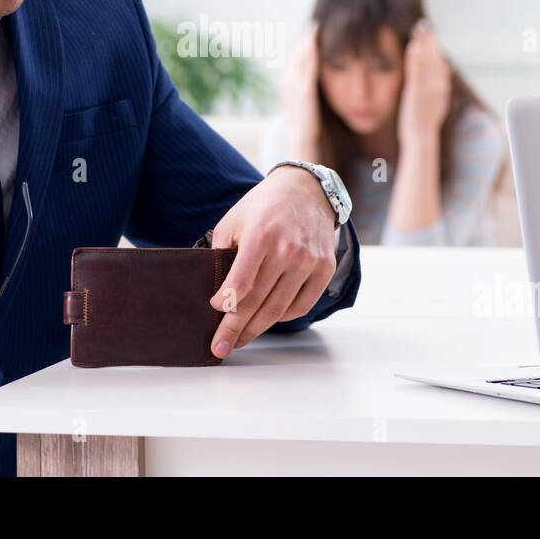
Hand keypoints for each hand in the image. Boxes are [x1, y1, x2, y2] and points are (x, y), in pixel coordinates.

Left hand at [205, 165, 335, 357]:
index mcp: (261, 236)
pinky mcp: (324, 268)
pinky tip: (268, 319)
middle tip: (220, 348)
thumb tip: (216, 292)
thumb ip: (221, 253)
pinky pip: (301, 305)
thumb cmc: (264, 206)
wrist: (306, 190)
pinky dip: (283, 317)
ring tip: (240, 339)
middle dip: (235, 330)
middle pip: (258, 303)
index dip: (225, 306)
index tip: (215, 314)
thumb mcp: (233, 220)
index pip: (240, 285)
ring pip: (279, 309)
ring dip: (257, 329)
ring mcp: (308, 261)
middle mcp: (287, 250)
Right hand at [279, 21, 321, 156]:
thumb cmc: (307, 123)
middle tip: (316, 25)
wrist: (301, 138)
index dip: (304, 45)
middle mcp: (286, 80)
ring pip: (300, 57)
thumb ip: (309, 89)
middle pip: (296, 54)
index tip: (314, 32)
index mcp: (287, 82)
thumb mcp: (306, 102)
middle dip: (306, 39)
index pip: (295, 58)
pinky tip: (318, 42)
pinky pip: (308, 66)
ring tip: (318, 28)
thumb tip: (315, 83)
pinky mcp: (303, 89)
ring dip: (309, 42)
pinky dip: (312, 52)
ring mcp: (292, 84)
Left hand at [397, 19, 451, 146]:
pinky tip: (412, 46)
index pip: (440, 61)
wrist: (421, 138)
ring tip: (420, 28)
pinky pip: (416, 72)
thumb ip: (440, 82)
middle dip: (430, 40)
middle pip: (435, 57)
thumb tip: (445, 66)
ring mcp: (428, 89)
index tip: (430, 32)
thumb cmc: (425, 120)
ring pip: (427, 61)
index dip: (435, 46)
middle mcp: (439, 85)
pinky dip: (415, 59)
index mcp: (443, 86)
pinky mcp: (416, 93)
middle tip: (424, 24)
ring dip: (424, 43)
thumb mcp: (437, 99)